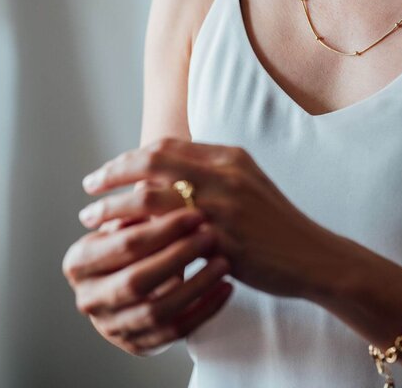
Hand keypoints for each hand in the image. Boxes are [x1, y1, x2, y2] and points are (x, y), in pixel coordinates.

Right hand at [62, 206, 232, 355]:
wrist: (140, 282)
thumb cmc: (140, 240)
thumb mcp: (134, 220)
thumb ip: (143, 199)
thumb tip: (159, 165)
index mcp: (80, 261)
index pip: (123, 244)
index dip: (161, 229)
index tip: (196, 214)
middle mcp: (90, 296)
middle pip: (137, 279)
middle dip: (178, 256)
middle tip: (212, 236)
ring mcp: (114, 324)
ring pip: (158, 310)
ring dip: (195, 284)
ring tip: (224, 261)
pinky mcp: (140, 343)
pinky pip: (177, 330)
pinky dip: (205, 309)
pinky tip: (227, 286)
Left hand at [78, 137, 347, 298]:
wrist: (312, 255)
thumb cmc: (277, 224)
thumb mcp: (249, 185)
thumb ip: (213, 174)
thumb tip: (166, 174)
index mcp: (230, 157)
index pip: (166, 147)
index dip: (129, 157)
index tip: (108, 172)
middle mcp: (224, 174)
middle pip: (152, 162)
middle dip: (112, 173)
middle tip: (89, 188)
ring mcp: (223, 206)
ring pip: (150, 196)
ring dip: (113, 206)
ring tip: (92, 217)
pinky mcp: (222, 238)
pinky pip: (165, 234)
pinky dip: (136, 237)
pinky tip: (121, 245)